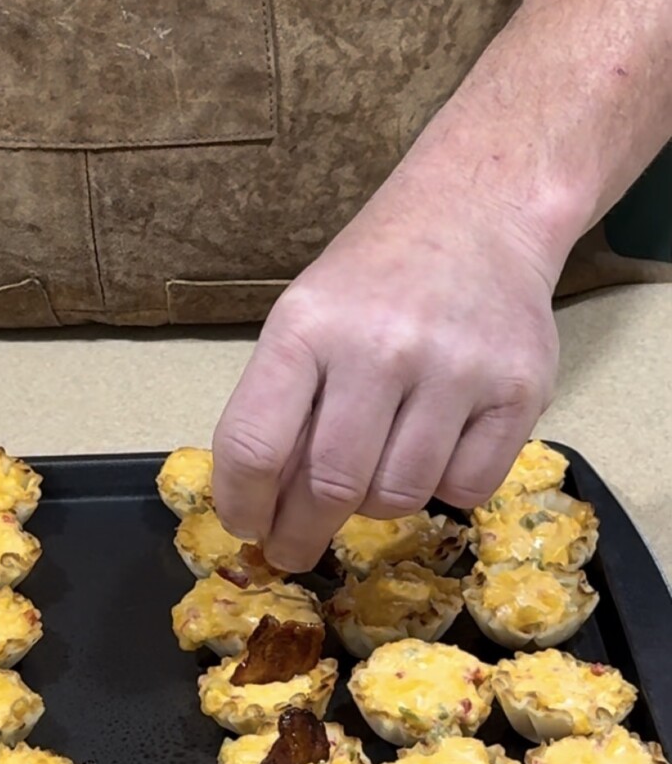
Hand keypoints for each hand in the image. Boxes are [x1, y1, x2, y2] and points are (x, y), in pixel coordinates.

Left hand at [211, 166, 561, 570]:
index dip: (243, 504)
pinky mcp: (519, 391)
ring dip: (378, 503)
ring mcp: (456, 370)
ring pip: (399, 497)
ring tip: (376, 470)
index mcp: (307, 326)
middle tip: (296, 549)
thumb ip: (282, 404)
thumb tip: (264, 508)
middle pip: (329, 486)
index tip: (248, 527)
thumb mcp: (306, 318)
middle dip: (302, 533)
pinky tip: (437, 447)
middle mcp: (380, 347)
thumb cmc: (374, 276)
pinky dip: (445, 486)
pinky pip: (468, 488)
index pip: (255, 445)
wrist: (476, 214)